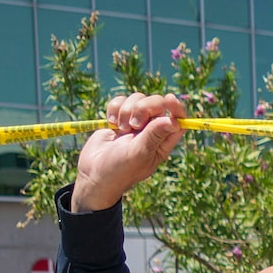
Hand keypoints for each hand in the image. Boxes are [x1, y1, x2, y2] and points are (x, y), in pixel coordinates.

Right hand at [71, 93, 184, 211]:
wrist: (94, 173)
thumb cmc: (120, 169)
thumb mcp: (140, 153)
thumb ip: (155, 134)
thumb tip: (175, 120)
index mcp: (163, 141)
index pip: (178, 119)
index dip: (177, 107)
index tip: (169, 99)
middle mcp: (152, 130)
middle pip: (157, 103)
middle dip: (144, 108)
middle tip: (134, 126)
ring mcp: (135, 122)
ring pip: (137, 99)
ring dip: (126, 111)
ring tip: (121, 129)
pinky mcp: (119, 117)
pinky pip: (121, 101)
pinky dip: (114, 109)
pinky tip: (111, 124)